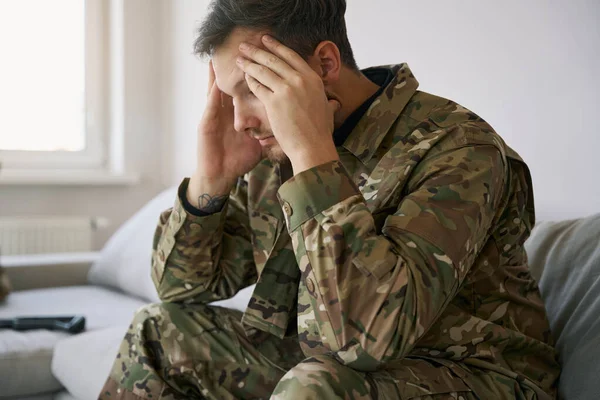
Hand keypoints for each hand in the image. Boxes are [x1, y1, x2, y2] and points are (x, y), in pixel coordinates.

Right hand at [188, 62, 262, 207]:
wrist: (220, 176)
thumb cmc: (239, 160)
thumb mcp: (258, 142)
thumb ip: (270, 130)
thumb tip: (290, 125)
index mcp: (239, 113)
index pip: (248, 90)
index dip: (256, 76)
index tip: (266, 60)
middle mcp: (226, 111)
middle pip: (232, 84)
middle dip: (240, 68)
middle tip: (246, 48)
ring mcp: (214, 116)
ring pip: (218, 90)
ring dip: (221, 73)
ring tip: (225, 55)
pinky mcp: (205, 125)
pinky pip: (210, 106)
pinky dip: (213, 93)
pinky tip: (216, 82)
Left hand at [236, 36, 340, 173]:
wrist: (312, 147)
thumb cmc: (320, 132)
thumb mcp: (327, 109)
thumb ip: (326, 101)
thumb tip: (333, 103)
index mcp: (313, 78)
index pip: (291, 56)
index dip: (276, 46)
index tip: (265, 40)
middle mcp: (299, 80)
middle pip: (273, 59)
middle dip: (257, 51)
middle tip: (245, 46)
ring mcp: (286, 90)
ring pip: (263, 70)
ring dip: (249, 62)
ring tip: (240, 58)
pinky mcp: (273, 102)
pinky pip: (258, 86)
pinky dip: (250, 80)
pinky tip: (245, 77)